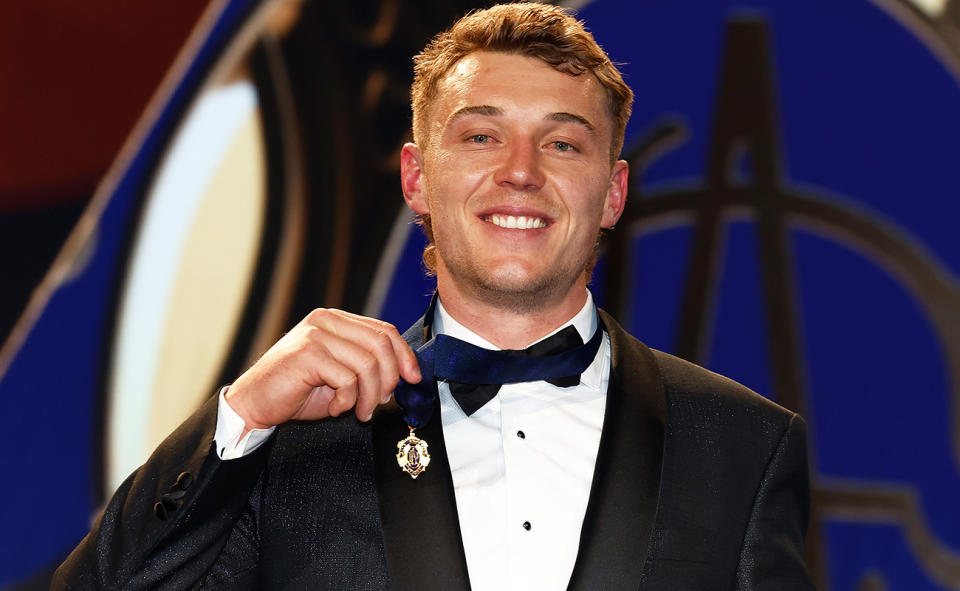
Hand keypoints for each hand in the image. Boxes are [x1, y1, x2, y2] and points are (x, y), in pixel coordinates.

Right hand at [225, 309, 420, 430]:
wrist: (255, 403)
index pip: (384, 330)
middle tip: (381, 402)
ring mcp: (315, 335)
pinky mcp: (307, 354)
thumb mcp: (340, 374)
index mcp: (336, 320)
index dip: (404, 355)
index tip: (413, 379)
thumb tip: (405, 373)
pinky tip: (336, 408)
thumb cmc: (297, 390)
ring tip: (359, 412)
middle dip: (389, 378)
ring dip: (369, 395)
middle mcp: (326, 321)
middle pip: (381, 344)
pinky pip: (347, 379)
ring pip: (367, 364)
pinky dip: (347, 400)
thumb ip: (366, 366)